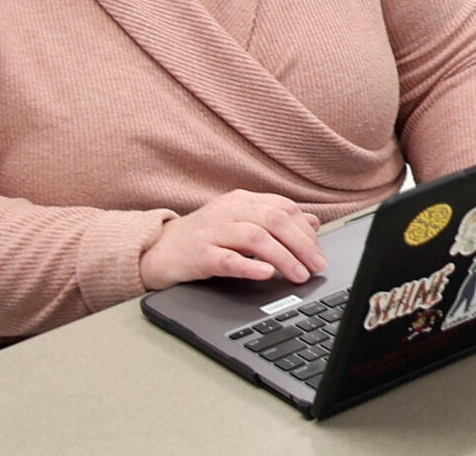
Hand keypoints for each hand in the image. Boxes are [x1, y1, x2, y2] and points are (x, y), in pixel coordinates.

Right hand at [140, 190, 327, 288]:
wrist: (157, 249)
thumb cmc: (202, 237)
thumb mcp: (240, 222)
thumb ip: (273, 220)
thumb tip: (312, 222)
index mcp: (242, 200)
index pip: (283, 208)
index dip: (305, 230)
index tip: (318, 250)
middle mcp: (229, 211)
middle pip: (274, 220)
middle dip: (301, 244)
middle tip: (316, 265)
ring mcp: (213, 231)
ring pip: (255, 238)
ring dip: (283, 258)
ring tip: (299, 274)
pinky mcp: (198, 254)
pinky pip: (227, 259)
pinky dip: (250, 266)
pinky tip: (266, 274)